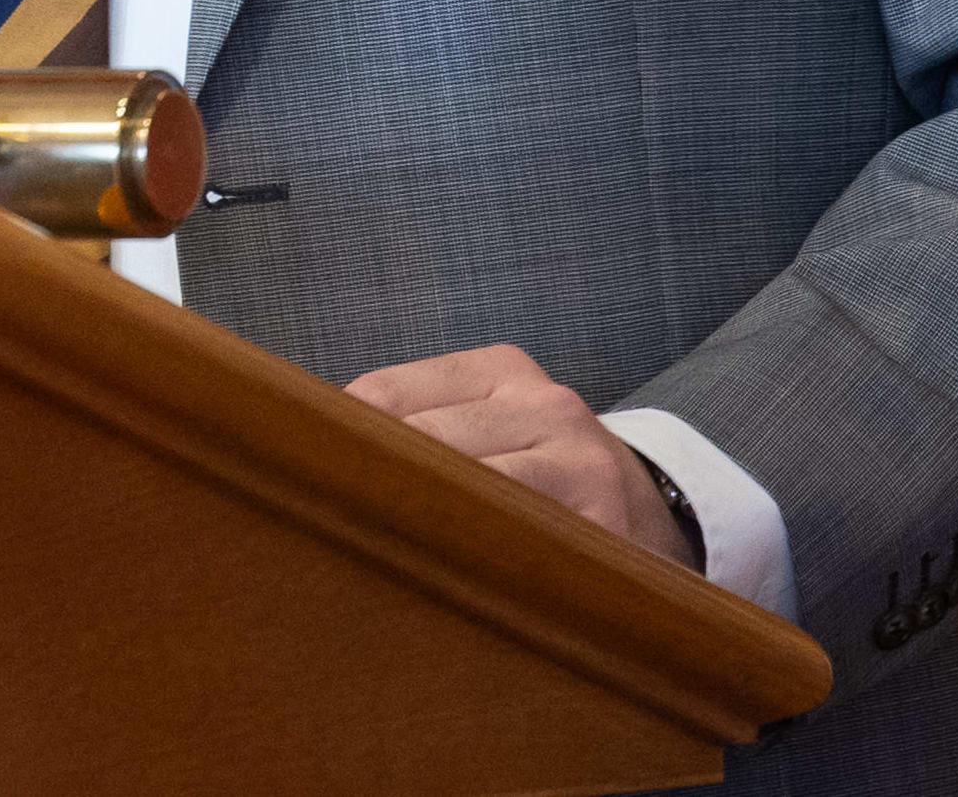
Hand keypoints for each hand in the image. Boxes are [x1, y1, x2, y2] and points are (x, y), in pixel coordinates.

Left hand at [343, 342, 687, 562]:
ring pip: (461, 490)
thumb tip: (309, 455)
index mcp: (502, 369)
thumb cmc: (544, 481)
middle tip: (311, 538)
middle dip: (366, 489)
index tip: (298, 485)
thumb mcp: (494, 429)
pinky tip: (435, 588)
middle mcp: (542, 401)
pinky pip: (511, 539)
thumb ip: (422, 431)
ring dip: (409, 529)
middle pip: (417, 442)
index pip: (385, 394)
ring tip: (361, 567)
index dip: (334, 444)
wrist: (659, 519)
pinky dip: (467, 561)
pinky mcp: (600, 519)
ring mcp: (577, 458)